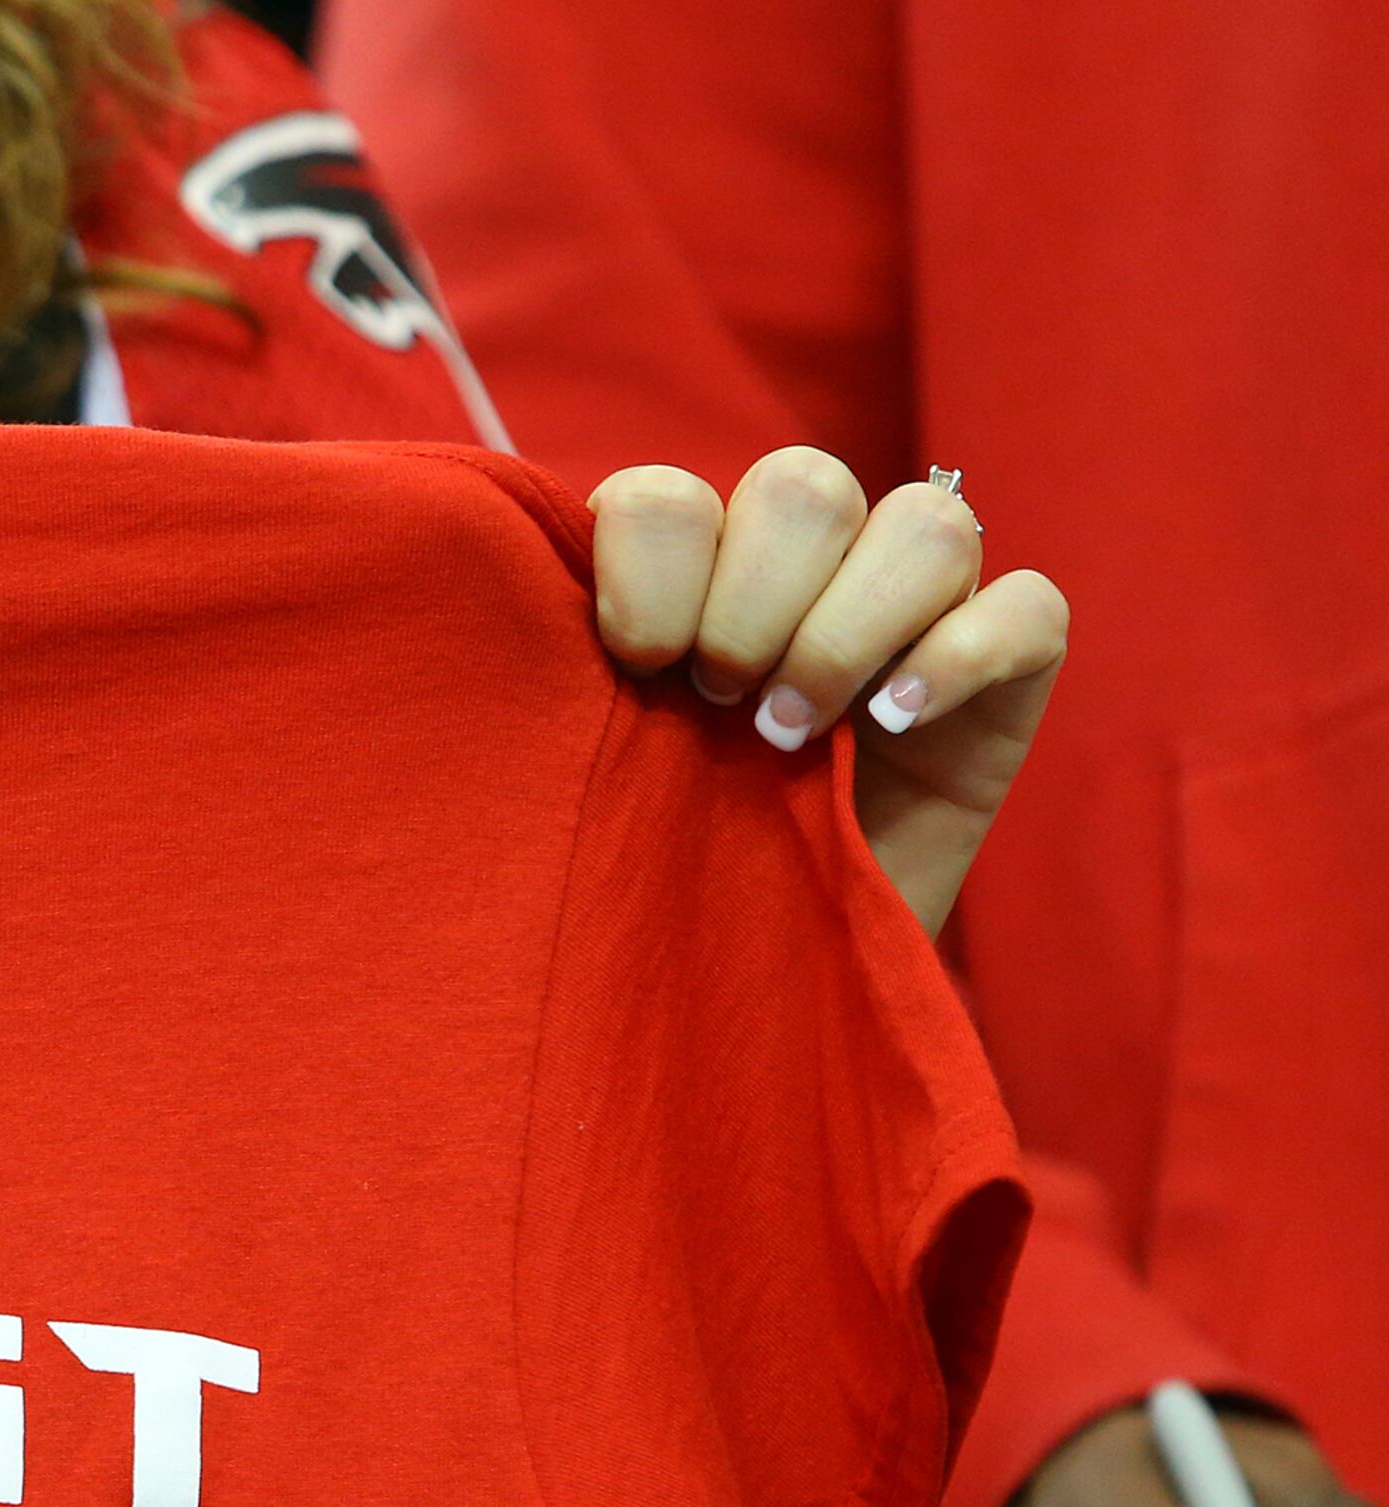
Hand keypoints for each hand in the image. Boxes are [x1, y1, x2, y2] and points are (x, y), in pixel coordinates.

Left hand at [584, 447, 1067, 936]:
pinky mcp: (1012, 664)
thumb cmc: (667, 866)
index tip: (637, 666)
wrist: (758, 977)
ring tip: (793, 734)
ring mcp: (920, 605)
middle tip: (720, 706)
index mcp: (691, 568)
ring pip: (925, 524)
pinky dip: (962, 655)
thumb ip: (572, 680)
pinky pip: (1027, 606)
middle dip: (751, 602)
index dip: (649, 571)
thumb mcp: (599, 772)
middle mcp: (809, 563)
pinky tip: (894, 722)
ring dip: (845, 631)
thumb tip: (523, 604)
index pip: (665, 496)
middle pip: (804, 485)